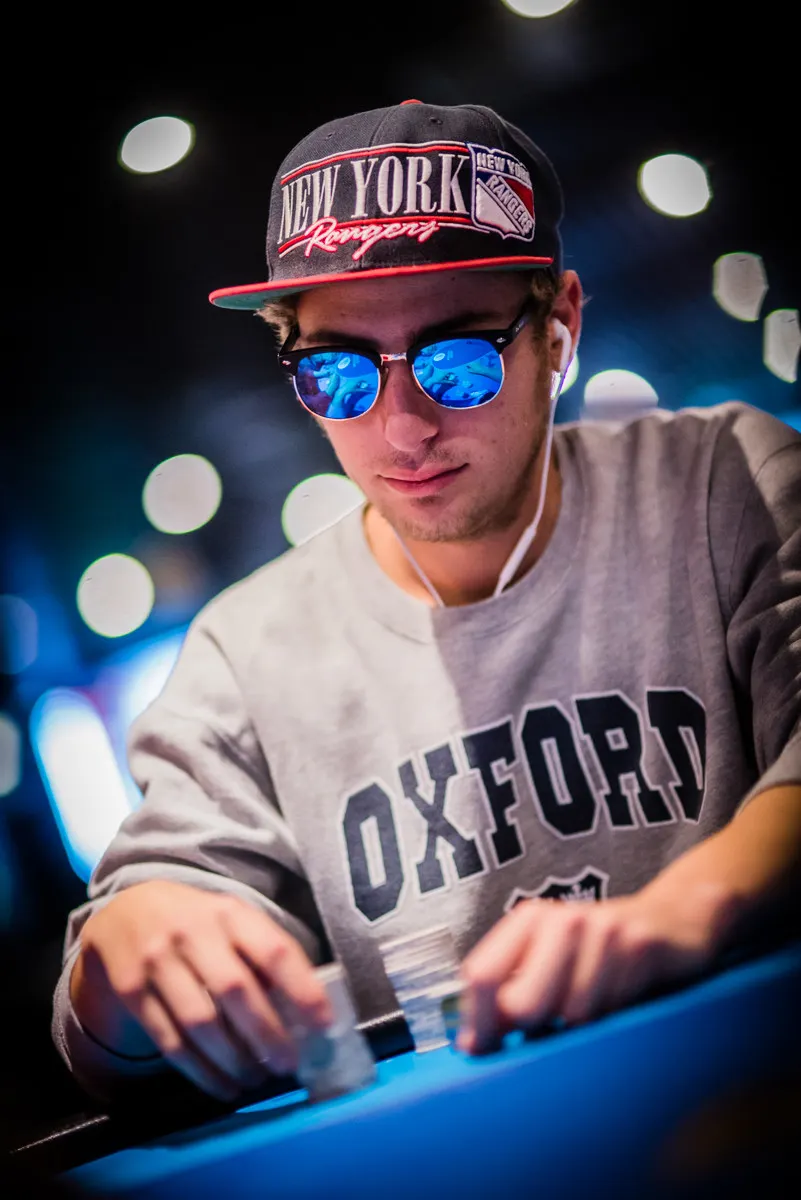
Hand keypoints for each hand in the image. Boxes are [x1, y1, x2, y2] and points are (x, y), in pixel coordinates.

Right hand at [72, 880, 332, 1101]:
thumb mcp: (232, 923)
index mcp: (230, 913)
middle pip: (235, 990)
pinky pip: (169, 1040)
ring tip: (255, 1079)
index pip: (273, 950)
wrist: (126, 912)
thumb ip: (262, 957)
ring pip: (200, 1021)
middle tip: (287, 1064)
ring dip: (233, 1059)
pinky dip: (200, 1071)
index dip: (302, 989)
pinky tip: (222, 1085)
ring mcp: (158, 960)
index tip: (324, 1025)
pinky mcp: (132, 990)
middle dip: (266, 1034)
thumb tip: (303, 1013)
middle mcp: (193, 932)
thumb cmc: (199, 923)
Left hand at [457, 883, 733, 1053]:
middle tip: (552, 1026)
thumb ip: (510, 996)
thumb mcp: (551, 965)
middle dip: (534, 1029)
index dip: (478, 1020)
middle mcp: (562, 918)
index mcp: (530, 921)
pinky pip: (613, 1008)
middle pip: (522, 1003)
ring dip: (583, 1025)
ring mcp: (602, 928)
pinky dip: (615, 1017)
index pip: (481, 974)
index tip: (480, 1049)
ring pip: (571, 1015)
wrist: (672, 922)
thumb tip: (470, 1044)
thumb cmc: (601, 955)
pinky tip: (621, 996)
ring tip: (596, 1004)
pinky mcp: (639, 944)